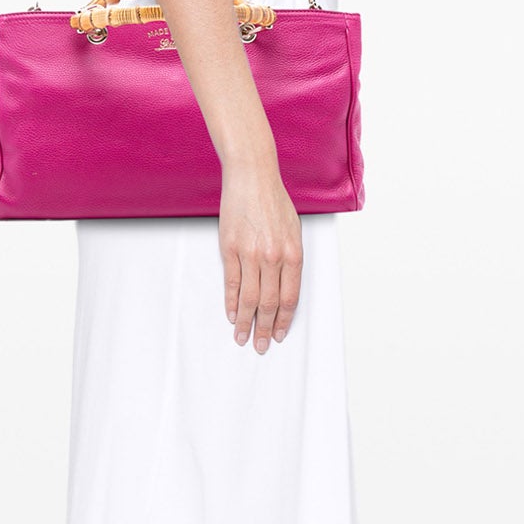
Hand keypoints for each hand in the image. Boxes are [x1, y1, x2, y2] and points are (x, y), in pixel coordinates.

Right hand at [218, 159, 301, 352]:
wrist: (252, 177)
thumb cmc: (274, 202)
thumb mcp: (293, 231)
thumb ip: (290, 260)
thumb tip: (284, 287)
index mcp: (293, 254)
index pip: (290, 298)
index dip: (285, 321)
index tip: (281, 334)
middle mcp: (273, 257)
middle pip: (270, 304)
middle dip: (266, 329)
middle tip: (262, 346)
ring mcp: (250, 254)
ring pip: (250, 299)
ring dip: (246, 322)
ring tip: (243, 337)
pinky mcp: (230, 249)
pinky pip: (232, 283)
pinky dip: (232, 302)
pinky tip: (232, 315)